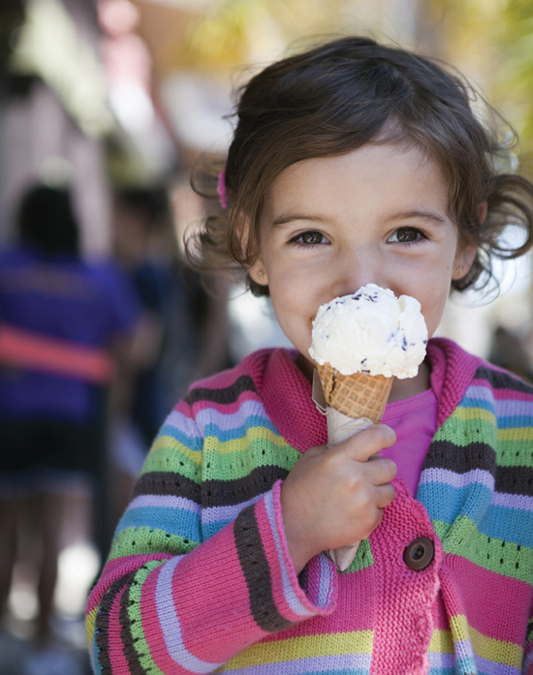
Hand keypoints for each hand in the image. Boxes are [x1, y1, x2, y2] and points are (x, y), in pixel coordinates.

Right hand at [280, 424, 396, 573]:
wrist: (293, 528)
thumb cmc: (299, 491)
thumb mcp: (311, 459)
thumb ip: (336, 448)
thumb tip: (358, 445)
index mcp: (340, 458)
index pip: (377, 437)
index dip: (386, 435)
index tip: (387, 438)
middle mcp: (356, 478)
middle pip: (390, 466)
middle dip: (380, 468)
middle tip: (367, 474)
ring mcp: (365, 501)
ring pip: (390, 490)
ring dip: (378, 490)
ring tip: (360, 495)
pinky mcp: (369, 522)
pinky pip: (382, 510)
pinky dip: (371, 510)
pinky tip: (354, 512)